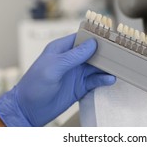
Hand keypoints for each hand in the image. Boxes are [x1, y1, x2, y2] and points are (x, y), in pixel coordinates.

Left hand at [0, 34, 115, 125]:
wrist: (28, 110)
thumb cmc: (34, 85)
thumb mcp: (53, 68)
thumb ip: (73, 56)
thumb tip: (92, 44)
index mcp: (61, 49)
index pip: (82, 37)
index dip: (95, 36)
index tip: (110, 36)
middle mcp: (71, 59)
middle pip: (92, 51)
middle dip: (105, 52)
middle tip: (119, 53)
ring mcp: (76, 72)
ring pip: (96, 66)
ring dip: (106, 67)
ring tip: (118, 67)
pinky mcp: (80, 86)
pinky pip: (95, 80)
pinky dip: (103, 80)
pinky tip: (109, 80)